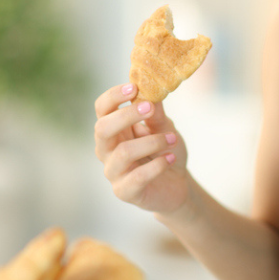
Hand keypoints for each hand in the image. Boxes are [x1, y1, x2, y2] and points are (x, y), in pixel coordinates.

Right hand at [94, 83, 189, 213]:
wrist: (176, 184)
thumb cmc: (165, 150)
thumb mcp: (164, 127)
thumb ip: (156, 113)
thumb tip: (151, 90)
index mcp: (113, 129)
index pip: (102, 109)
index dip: (113, 96)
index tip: (133, 87)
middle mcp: (107, 149)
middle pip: (102, 128)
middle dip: (126, 116)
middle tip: (149, 107)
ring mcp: (113, 171)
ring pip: (123, 152)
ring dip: (152, 142)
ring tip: (173, 138)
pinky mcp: (124, 191)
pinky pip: (138, 176)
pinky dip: (157, 165)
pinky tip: (171, 158)